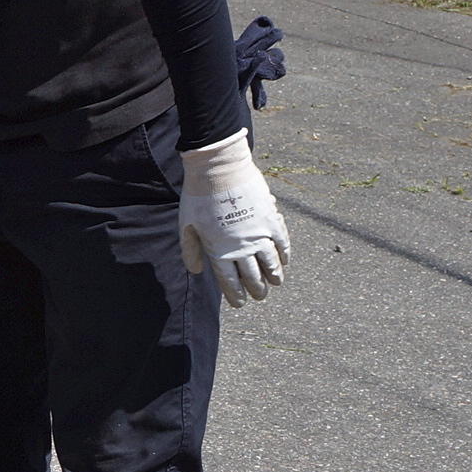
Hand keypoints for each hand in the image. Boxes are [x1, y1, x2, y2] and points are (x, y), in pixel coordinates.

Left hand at [175, 130, 291, 308]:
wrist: (219, 168)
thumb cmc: (198, 196)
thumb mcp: (186, 226)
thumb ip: (191, 251)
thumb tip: (197, 272)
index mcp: (219, 250)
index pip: (230, 281)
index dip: (236, 295)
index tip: (240, 303)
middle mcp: (241, 246)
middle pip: (252, 276)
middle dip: (257, 289)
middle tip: (260, 296)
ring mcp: (258, 233)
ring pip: (270, 263)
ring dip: (274, 276)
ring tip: (276, 284)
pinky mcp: (271, 218)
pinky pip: (282, 241)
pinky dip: (285, 254)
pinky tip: (285, 261)